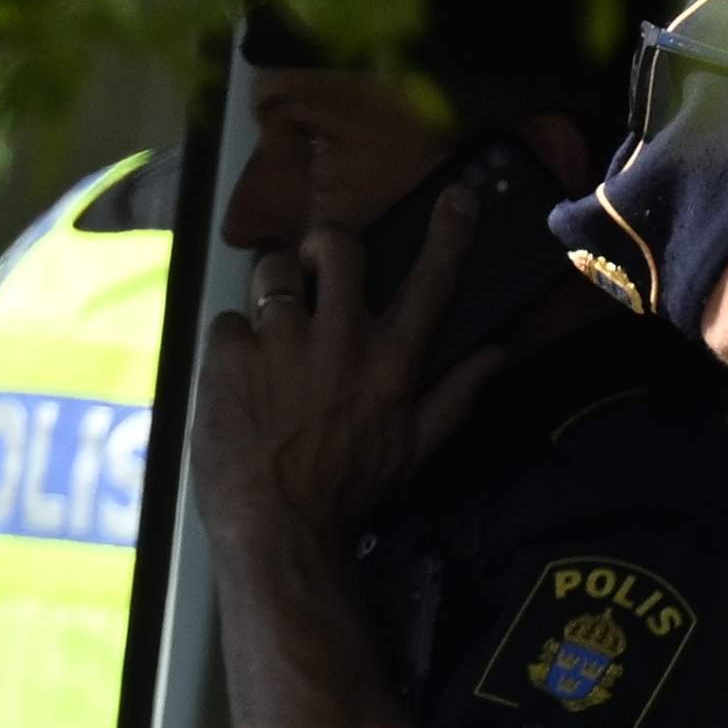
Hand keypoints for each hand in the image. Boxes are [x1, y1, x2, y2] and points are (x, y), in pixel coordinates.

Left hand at [194, 183, 506, 560]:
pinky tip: (239, 376)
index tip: (458, 197)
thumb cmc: (347, 496)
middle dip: (326, 246)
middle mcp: (340, 340)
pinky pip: (230, 319)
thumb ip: (456, 397)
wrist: (275, 530)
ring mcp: (281, 343)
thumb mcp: (414, 453)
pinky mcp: (230, 356)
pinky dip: (233, 342)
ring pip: (275, 269)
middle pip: (339, 247)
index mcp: (391, 364)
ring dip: (275, 287)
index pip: (429, 284)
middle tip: (316, 268)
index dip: (448, 234)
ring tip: (271, 321)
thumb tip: (497, 356)